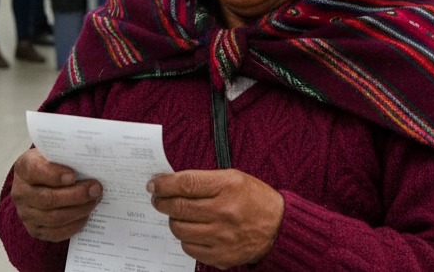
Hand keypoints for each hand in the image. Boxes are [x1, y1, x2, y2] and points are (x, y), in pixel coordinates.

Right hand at [10, 148, 101, 241]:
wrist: (38, 183)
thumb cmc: (51, 164)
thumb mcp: (53, 153)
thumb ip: (66, 155)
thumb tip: (89, 160)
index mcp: (23, 167)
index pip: (34, 171)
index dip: (54, 174)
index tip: (73, 175)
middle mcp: (20, 192)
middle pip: (48, 199)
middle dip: (76, 195)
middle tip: (95, 189)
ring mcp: (25, 214)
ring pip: (54, 218)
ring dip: (79, 210)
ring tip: (94, 201)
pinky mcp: (35, 230)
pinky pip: (56, 233)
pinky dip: (74, 225)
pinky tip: (86, 215)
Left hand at [148, 169, 283, 268]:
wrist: (279, 226)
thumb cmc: (254, 198)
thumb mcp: (232, 177)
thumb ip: (203, 179)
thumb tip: (170, 182)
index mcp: (228, 186)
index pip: (186, 184)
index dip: (164, 184)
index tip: (154, 184)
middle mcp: (225, 212)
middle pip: (179, 207)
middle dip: (161, 202)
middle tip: (158, 198)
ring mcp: (223, 237)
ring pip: (180, 229)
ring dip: (173, 220)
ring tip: (176, 214)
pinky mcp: (222, 256)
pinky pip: (190, 249)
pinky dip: (186, 239)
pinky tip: (191, 230)